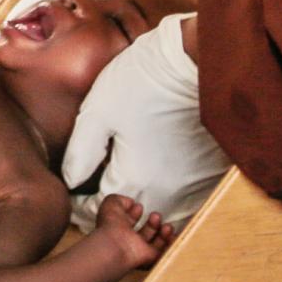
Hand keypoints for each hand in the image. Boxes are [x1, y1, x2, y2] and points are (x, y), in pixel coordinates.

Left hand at [62, 14, 230, 224]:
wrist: (193, 62)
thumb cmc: (144, 82)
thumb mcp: (98, 111)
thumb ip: (80, 152)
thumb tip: (71, 182)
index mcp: (135, 179)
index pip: (100, 211)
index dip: (81, 204)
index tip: (76, 192)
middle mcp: (167, 193)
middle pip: (130, 220)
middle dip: (111, 207)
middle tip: (97, 186)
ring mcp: (193, 187)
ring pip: (158, 212)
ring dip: (142, 203)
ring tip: (127, 179)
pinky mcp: (210, 175)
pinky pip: (183, 200)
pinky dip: (167, 194)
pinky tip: (156, 173)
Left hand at [86, 195, 177, 270]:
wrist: (115, 246)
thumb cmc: (110, 226)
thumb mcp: (110, 205)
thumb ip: (119, 200)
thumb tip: (129, 202)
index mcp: (117, 229)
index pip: (127, 222)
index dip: (133, 214)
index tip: (138, 207)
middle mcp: (128, 241)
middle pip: (143, 233)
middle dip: (151, 223)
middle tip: (156, 216)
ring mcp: (139, 251)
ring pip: (154, 243)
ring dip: (162, 233)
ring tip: (166, 226)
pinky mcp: (150, 258)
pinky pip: (162, 252)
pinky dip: (169, 244)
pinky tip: (171, 234)